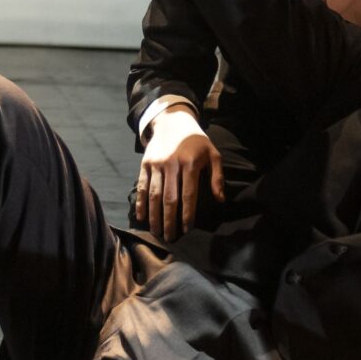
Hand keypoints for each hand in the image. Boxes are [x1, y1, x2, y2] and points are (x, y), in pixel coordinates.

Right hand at [135, 109, 223, 240]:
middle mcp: (171, 164)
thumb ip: (217, 177)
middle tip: (171, 238)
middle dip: (169, 221)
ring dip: (154, 216)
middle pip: (169, 199)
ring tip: (157, 232)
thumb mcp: (212, 154)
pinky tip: (142, 217)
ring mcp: (156, 164)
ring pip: (154, 195)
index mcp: (189, 163)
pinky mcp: (145, 164)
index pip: (188, 195)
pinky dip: (141, 203)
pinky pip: (142, 186)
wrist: (172, 121)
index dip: (187, 214)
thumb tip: (220, 200)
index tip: (187, 230)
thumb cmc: (196, 141)